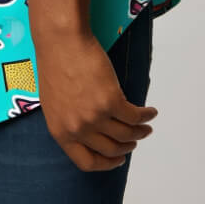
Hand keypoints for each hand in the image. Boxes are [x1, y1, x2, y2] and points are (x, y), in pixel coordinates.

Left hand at [34, 32, 156, 172]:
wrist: (60, 40)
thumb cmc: (55, 64)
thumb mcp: (54, 102)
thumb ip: (70, 121)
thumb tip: (90, 133)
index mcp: (61, 132)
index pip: (86, 162)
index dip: (106, 164)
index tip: (117, 159)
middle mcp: (77, 128)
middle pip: (111, 149)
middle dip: (126, 146)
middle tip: (134, 139)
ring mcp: (95, 116)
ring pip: (127, 134)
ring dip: (140, 132)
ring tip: (145, 126)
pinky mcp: (111, 101)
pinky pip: (135, 116)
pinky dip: (146, 116)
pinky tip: (150, 112)